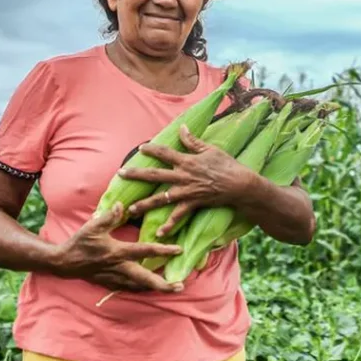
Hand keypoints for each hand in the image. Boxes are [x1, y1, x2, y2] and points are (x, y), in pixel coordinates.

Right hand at [53, 203, 183, 292]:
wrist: (64, 263)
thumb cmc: (79, 243)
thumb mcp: (92, 226)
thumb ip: (109, 216)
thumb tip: (122, 205)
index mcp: (118, 252)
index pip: (145, 251)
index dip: (163, 250)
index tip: (179, 250)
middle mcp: (119, 268)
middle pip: (146, 279)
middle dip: (163, 284)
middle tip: (180, 286)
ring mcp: (115, 278)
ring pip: (140, 287)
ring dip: (156, 288)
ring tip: (172, 288)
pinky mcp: (110, 284)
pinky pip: (130, 289)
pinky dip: (142, 289)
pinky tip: (150, 289)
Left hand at [122, 125, 257, 236]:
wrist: (240, 185)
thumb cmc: (227, 165)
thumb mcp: (210, 149)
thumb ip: (193, 141)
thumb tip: (181, 128)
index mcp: (187, 161)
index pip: (165, 153)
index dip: (152, 149)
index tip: (140, 148)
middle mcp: (183, 176)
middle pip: (155, 175)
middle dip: (136, 174)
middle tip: (120, 174)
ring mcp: (186, 192)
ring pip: (161, 199)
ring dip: (144, 204)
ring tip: (130, 209)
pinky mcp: (193, 204)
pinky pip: (178, 216)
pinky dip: (169, 225)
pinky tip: (158, 233)